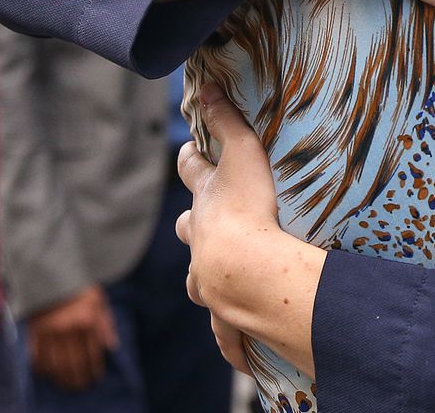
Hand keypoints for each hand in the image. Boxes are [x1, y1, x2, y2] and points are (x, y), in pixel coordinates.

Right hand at [25, 284, 118, 391]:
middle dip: (79, 378)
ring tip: (66, 384)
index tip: (95, 378)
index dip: (95, 369)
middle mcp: (69, 328)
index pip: (93, 354)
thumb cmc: (78, 286)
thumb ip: (106, 323)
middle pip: (75, 363)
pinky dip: (41, 367)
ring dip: (62, 377)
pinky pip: (36, 355)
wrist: (51, 271)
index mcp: (87, 320)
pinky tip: (47, 373)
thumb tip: (112, 346)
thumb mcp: (99, 299)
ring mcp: (49, 331)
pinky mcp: (33, 330)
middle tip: (81, 386)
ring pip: (56, 363)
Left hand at [176, 86, 322, 375]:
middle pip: (187, 226)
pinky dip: (228, 334)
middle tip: (205, 219)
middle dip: (193, 220)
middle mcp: (199, 240)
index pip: (190, 172)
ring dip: (204, 273)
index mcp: (205, 202)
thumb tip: (206, 84)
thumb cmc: (248, 210)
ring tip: (219, 275)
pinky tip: (238, 350)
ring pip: (196, 275)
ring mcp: (206, 277)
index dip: (189, 159)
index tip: (189, 151)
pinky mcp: (223, 311)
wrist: (246, 272)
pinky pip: (223, 327)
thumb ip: (229, 121)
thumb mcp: (243, 155)